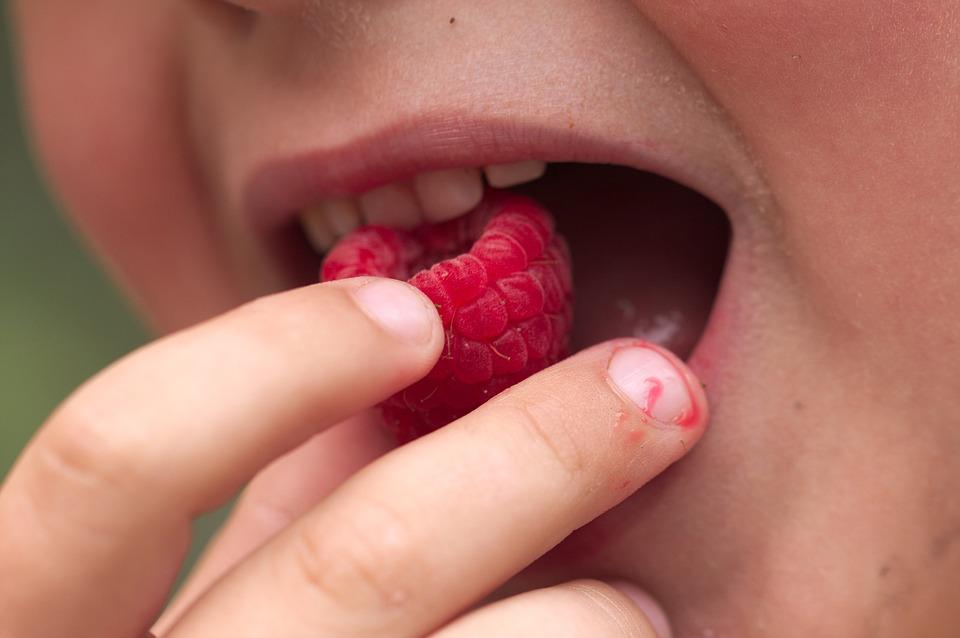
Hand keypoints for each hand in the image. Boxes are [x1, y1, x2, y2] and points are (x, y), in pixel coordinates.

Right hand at [0, 277, 705, 636]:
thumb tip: (392, 376)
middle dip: (533, 456)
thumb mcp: (211, 610)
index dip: (271, 359)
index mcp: (48, 630)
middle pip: (357, 563)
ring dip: (585, 615)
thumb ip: (274, 509)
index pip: (117, 456)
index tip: (419, 314)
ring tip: (634, 604)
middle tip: (656, 392)